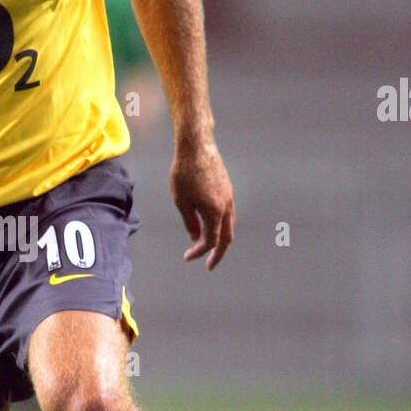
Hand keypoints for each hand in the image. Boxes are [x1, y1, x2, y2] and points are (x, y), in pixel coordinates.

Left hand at [169, 139, 234, 269]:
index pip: (210, 241)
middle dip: (217, 253)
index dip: (199, 252)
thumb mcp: (181, 201)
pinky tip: (211, 225)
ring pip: (229, 225)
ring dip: (220, 238)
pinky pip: (228, 213)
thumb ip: (190, 221)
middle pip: (226, 237)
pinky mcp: (227, 189)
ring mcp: (229, 197)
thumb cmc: (185, 172)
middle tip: (209, 265)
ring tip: (210, 247)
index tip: (187, 256)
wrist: (197, 146)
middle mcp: (227, 206)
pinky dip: (221, 225)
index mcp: (215, 212)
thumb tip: (195, 237)